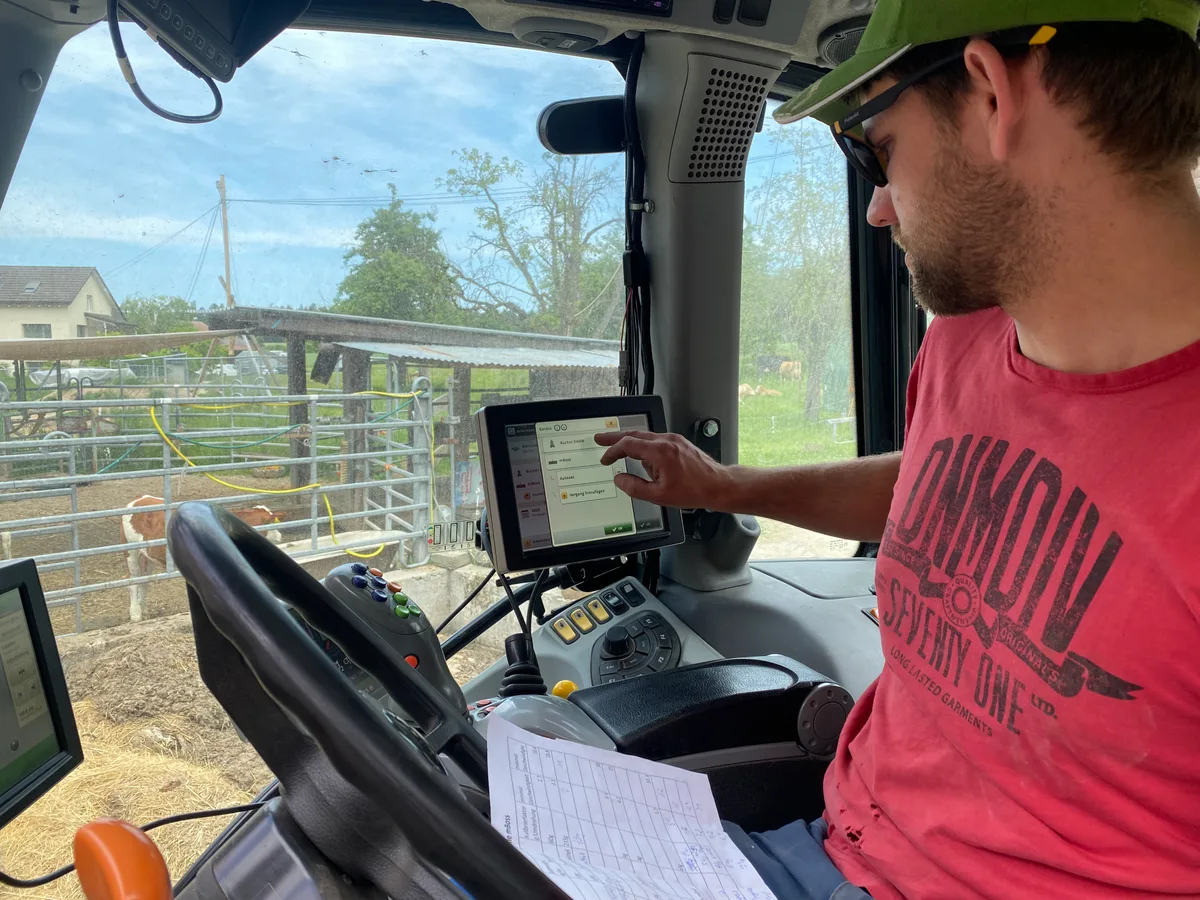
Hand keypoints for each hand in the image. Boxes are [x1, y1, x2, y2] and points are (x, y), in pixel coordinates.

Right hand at [594, 431, 732, 508]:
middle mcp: (666, 441)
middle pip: (634, 435)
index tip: (605, 459)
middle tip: (601, 439)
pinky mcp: (680, 443)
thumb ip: (634, 487)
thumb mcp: (658, 495)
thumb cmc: (694, 490)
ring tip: (626, 458)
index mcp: (659, 451)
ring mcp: (674, 440)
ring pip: (646, 438)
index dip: (612, 451)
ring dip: (633, 445)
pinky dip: (646, 448)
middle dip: (615, 438)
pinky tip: (648, 463)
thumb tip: (619, 480)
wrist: (718, 485)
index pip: (628, 445)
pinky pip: (657, 441)